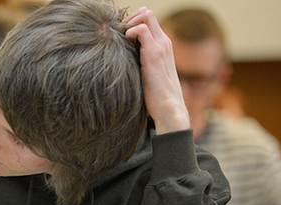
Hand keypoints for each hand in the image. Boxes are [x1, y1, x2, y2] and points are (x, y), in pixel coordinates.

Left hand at [123, 7, 189, 133]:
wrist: (169, 108)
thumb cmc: (155, 96)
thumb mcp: (147, 73)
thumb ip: (140, 61)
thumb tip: (120, 59)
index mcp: (162, 45)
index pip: (148, 19)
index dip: (132, 22)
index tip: (120, 36)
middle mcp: (164, 42)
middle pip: (147, 13)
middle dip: (129, 18)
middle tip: (118, 35)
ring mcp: (161, 46)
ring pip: (146, 15)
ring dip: (128, 23)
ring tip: (120, 40)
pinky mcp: (155, 54)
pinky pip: (141, 30)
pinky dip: (129, 33)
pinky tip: (123, 46)